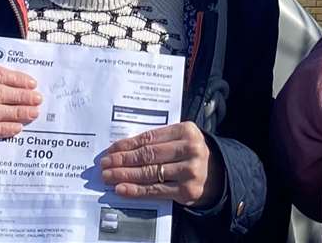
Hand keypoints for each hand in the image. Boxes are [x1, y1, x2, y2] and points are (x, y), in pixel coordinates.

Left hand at [99, 122, 224, 207]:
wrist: (217, 174)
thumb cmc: (190, 153)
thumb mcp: (180, 139)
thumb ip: (158, 140)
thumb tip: (122, 148)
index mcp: (187, 130)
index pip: (150, 137)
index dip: (128, 144)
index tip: (111, 149)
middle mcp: (190, 149)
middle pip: (148, 155)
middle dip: (123, 160)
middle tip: (105, 164)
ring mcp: (190, 171)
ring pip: (150, 173)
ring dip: (125, 175)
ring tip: (109, 176)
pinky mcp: (187, 191)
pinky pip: (156, 190)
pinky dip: (136, 190)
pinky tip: (122, 189)